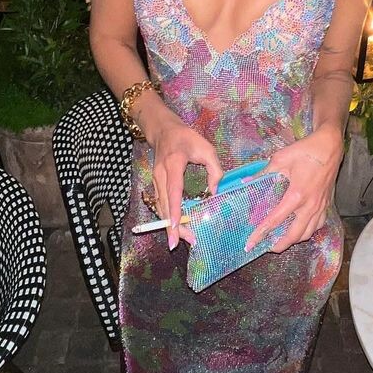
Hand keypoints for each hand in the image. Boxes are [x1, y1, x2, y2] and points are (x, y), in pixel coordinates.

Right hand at [148, 112, 223, 249]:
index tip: (176, 226)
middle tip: (186, 242)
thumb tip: (216, 193)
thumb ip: (215, 170)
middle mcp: (160, 175)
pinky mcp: (156, 185)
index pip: (173, 190)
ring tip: (183, 240)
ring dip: (170, 225)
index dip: (174, 209)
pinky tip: (177, 228)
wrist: (164, 130)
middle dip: (173, 226)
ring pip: (160, 207)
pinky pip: (161, 205)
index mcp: (173, 164)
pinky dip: (168, 217)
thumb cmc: (187, 138)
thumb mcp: (206, 149)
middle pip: (164, 205)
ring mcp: (155, 181)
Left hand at [243, 124, 343, 253]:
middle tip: (266, 247)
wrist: (330, 146)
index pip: (275, 220)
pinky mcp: (327, 204)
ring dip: (294, 239)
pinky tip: (300, 228)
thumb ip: (264, 173)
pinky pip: (318, 225)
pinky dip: (308, 231)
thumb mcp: (280, 158)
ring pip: (308, 233)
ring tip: (281, 240)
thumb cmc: (305, 151)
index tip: (250, 243)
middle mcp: (310, 205)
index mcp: (296, 195)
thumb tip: (246, 182)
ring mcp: (320, 206)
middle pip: (294, 235)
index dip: (261, 233)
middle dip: (279, 245)